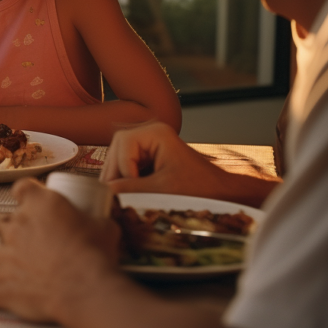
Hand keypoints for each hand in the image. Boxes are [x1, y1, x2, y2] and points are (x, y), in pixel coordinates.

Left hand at [0, 178, 120, 321]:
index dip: (26, 194)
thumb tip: (103, 220)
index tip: (32, 201)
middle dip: (10, 228)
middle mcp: (15, 227)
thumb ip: (98, 218)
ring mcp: (3, 256)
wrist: (85, 290)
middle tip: (27, 239)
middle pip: (2, 221)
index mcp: (39, 204)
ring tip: (8, 258)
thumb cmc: (95, 256)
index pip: (22, 188)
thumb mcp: (104, 227)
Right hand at [101, 121, 228, 196]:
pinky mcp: (148, 156)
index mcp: (156, 132)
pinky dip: (125, 179)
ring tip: (124, 195)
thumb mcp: (162, 190)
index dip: (121, 167)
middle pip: (117, 148)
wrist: (221, 194)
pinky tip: (130, 192)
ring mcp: (148, 144)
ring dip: (119, 177)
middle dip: (116, 172)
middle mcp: (150, 133)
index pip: (123, 143)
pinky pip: (126, 165)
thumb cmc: (201, 188)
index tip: (126, 188)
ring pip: (118, 157)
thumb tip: (106, 192)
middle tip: (117, 194)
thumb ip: (131, 189)